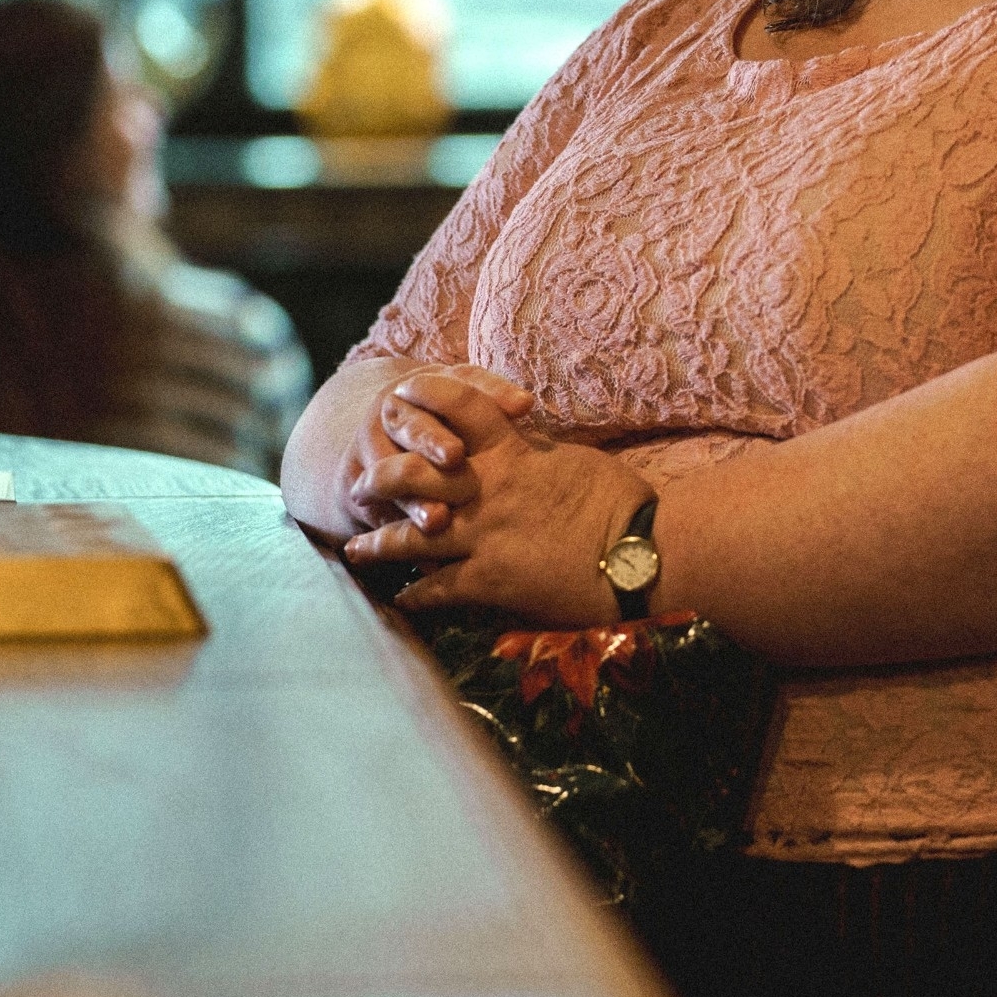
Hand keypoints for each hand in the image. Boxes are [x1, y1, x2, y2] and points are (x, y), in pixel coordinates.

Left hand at [342, 372, 654, 622]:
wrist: (639, 553)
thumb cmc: (621, 502)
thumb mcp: (572, 460)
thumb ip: (533, 453)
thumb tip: (518, 442)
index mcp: (512, 452)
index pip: (458, 406)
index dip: (424, 396)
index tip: (399, 396)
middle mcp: (487, 490)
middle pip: (413, 474)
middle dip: (379, 479)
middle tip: (357, 486)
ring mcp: (484, 537)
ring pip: (412, 537)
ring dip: (379, 544)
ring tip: (356, 549)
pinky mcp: (491, 581)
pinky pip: (438, 589)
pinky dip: (416, 595)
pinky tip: (402, 599)